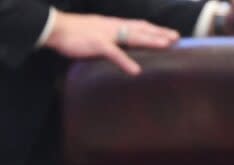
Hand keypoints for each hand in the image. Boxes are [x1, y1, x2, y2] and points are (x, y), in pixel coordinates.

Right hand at [44, 11, 179, 75]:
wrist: (56, 28)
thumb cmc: (71, 32)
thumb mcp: (92, 32)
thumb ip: (104, 38)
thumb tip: (111, 45)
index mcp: (112, 25)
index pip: (137, 25)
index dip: (153, 29)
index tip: (167, 33)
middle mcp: (113, 27)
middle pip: (141, 29)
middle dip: (159, 33)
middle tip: (176, 38)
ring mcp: (107, 35)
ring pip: (134, 37)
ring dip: (151, 41)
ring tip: (166, 45)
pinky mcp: (97, 45)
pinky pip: (115, 54)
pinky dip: (126, 62)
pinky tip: (135, 70)